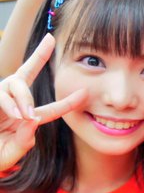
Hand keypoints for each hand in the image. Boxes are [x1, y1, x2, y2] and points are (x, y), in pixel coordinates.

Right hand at [0, 35, 86, 170]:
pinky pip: (2, 95)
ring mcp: (0, 98)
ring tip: (25, 115)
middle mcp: (13, 103)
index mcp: (26, 118)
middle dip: (39, 54)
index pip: (52, 110)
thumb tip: (33, 120)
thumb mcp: (11, 152)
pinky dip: (10, 104)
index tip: (85, 93)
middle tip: (50, 40)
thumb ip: (24, 141)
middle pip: (27, 73)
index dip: (68, 103)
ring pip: (16, 83)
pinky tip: (16, 114)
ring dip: (25, 98)